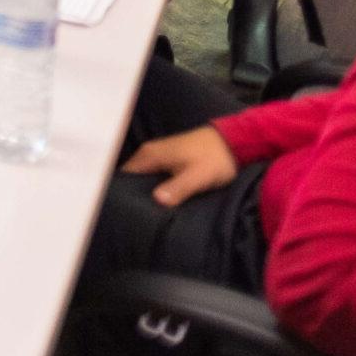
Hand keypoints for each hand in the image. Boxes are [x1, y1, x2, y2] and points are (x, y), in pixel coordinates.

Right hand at [123, 125, 238, 207]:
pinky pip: (152, 174)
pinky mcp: (168, 158)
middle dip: (132, 194)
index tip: (125, 210)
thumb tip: (157, 200)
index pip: (124, 175)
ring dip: (144, 191)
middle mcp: (149, 152)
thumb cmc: (214, 158)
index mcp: (150, 155)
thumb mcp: (198, 176)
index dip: (122, 193)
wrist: (232, 141)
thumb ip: (177, 188)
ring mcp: (158, 154)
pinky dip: (153, 186)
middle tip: (136, 215)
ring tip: (146, 211)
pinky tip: (159, 199)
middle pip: (131, 176)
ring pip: (142, 176)